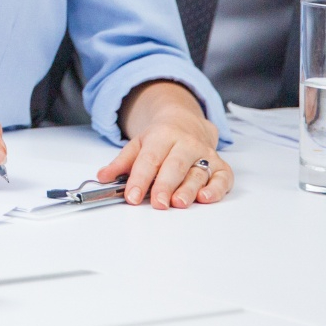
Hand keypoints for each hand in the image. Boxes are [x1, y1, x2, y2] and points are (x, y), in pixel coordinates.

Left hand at [101, 80, 230, 209]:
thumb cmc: (160, 139)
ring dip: (189, 189)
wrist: (186, 122)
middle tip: (157, 203)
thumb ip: (121, 162)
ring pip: (198, 173)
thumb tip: (103, 177)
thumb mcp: (138, 144)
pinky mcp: (220, 165)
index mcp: (162, 136)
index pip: (149, 159)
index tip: (131, 196)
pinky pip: (223, 177)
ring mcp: (205, 154)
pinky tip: (206, 197)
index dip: (139, 179)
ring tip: (178, 203)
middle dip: (165, 185)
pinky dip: (217, 188)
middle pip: (175, 165)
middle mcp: (186, 143)